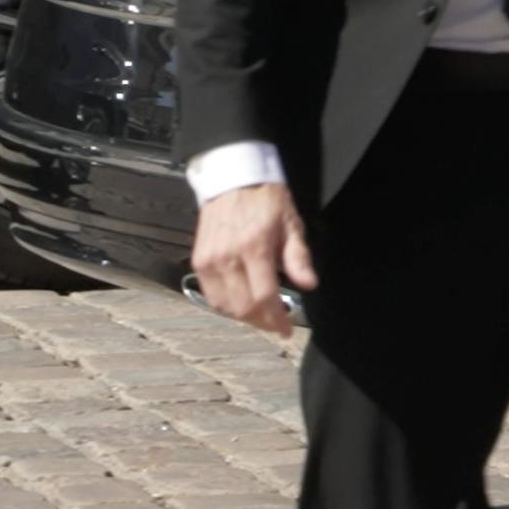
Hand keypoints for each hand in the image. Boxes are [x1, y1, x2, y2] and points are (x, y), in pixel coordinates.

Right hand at [191, 184, 315, 337]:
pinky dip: (225, 305)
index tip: (286, 330)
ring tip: (261, 316)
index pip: (264, 296)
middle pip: (243, 306)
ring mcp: (209, 260)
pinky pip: (210, 294)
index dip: (276, 319)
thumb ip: (299, 258)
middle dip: (262, 322)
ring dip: (243, 316)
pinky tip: (241, 304)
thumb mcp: (292, 224)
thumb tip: (310, 285)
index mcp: (255, 248)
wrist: (234, 179)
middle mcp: (228, 257)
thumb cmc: (267, 201)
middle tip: (276, 324)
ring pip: (224, 305)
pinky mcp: (198, 260)